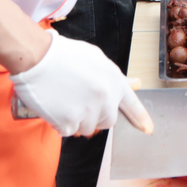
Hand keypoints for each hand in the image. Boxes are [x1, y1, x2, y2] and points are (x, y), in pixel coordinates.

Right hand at [10, 30, 151, 137]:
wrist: (38, 58)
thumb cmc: (64, 55)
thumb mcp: (95, 59)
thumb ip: (115, 76)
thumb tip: (135, 84)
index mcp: (114, 81)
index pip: (132, 104)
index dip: (140, 118)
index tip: (148, 129)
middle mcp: (105, 98)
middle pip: (108, 120)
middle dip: (96, 115)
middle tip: (79, 100)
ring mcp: (88, 111)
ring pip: (88, 128)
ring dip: (78, 120)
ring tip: (65, 99)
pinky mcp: (70, 122)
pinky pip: (68, 131)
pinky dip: (61, 123)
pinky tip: (55, 106)